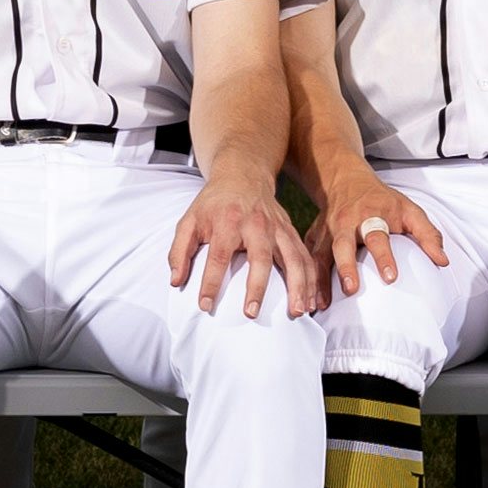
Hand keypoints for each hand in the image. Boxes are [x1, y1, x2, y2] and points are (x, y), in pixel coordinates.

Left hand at [172, 172, 325, 318]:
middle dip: (257, 287)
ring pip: (292, 257)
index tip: (205, 306)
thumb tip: (176, 281)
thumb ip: (179, 250)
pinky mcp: (290, 231)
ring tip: (297, 312)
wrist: (243, 175)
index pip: (218, 256)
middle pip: (259, 257)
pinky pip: (304, 256)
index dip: (211, 282)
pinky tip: (311, 300)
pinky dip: (311, 278)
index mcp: (228, 221)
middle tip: (251, 313)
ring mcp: (277, 227)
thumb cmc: (214, 203)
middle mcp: (256, 224)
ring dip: (297, 286)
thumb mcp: (189, 220)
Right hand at [303, 166, 446, 298]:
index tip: (391, 278)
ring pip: (320, 254)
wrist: (345, 180)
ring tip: (321, 304)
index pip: (378, 236)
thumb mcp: (409, 209)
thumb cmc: (382, 200)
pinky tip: (311, 301)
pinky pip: (307, 258)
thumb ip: (427, 234)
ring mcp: (326, 230)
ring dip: (320, 279)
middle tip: (351, 289)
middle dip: (346, 266)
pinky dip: (308, 278)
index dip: (384, 257)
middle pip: (342, 244)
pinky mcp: (313, 237)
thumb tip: (442, 262)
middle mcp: (346, 222)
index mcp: (371, 215)